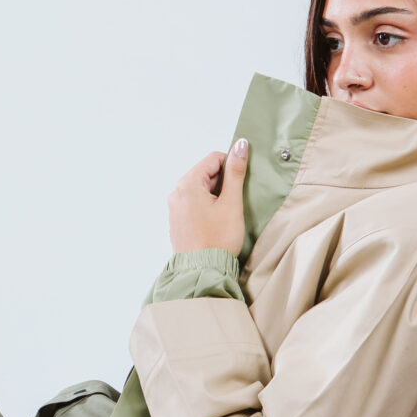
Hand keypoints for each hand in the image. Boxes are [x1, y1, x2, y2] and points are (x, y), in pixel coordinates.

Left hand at [168, 139, 248, 256]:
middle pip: (206, 174)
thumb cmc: (218, 238)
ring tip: (225, 215)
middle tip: (234, 202)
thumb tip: (240, 145)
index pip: (213, 159)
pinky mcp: (177, 221)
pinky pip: (194, 204)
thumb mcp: (231, 202)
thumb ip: (235, 172)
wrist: (203, 271)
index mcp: (188, 184)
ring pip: (201, 189)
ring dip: (216, 196)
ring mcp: (175, 207)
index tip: (241, 183)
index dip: (231, 167)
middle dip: (223, 183)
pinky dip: (207, 207)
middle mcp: (176, 192)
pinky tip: (215, 222)